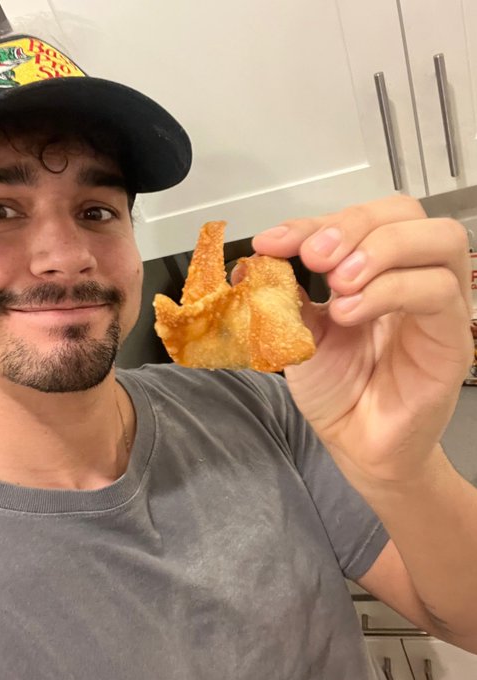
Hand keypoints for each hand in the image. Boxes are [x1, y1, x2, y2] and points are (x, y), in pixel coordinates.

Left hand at [252, 196, 473, 485]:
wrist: (355, 443)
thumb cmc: (336, 388)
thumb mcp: (299, 330)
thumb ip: (287, 291)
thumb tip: (258, 256)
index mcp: (376, 268)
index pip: (360, 219)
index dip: (315, 222)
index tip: (274, 242)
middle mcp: (412, 277)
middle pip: (406, 213)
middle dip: (353, 225)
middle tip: (314, 258)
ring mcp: (439, 306)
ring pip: (440, 240)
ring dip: (380, 250)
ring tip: (337, 287)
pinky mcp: (452, 338)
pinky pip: (438, 292)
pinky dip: (390, 290)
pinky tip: (350, 313)